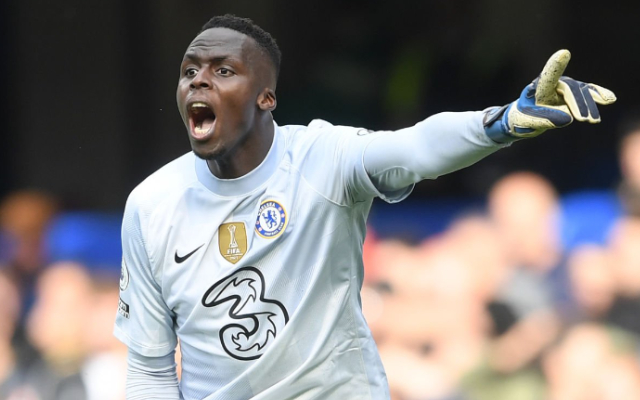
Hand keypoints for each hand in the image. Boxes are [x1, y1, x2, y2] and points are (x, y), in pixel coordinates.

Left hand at [484, 50, 615, 141]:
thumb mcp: (524, 122)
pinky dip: (597, 95)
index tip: (564, 53)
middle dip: (577, 103)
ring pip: (581, 91)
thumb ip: (542, 120)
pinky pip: (587, 92)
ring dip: (588, 105)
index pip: (548, 77)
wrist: (523, 118)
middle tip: (583, 120)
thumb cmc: (520, 119)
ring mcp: (564, 87)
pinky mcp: (573, 94)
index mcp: (537, 89)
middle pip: (569, 88)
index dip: (555, 66)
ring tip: (593, 120)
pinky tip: (609, 99)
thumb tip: (567, 118)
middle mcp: (552, 84)